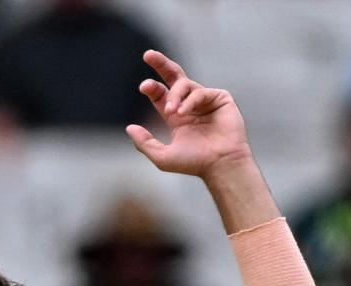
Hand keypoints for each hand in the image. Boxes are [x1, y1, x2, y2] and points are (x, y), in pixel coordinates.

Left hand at [126, 51, 251, 178]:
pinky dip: (190, 101)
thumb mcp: (162, 156)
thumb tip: (129, 127)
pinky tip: (184, 113)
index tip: (144, 86)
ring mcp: (206, 100)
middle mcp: (190, 104)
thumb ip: (144, 143)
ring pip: (185, 84)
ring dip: (174, 96)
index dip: (152, 87)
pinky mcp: (221, 98)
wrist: (220, 165)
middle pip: (174, 77)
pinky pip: (200, 92)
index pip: (161, 94)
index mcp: (176, 115)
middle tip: (148, 54)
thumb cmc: (194, 163)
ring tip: (172, 112)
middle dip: (161, 64)